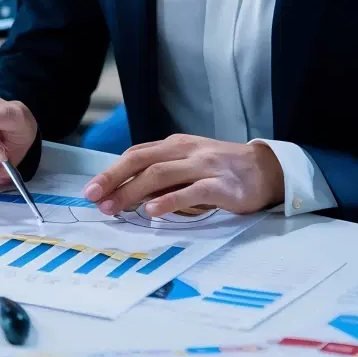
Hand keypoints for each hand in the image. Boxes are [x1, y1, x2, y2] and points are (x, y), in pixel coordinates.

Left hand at [83, 134, 284, 215]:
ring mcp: (204, 166)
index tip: (91, 190)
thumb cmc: (222, 169)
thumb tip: (126, 192)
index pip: (136, 154)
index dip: (111, 172)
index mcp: (176, 145)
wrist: (267, 169)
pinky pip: (191, 191)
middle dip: (114, 179)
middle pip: (142, 160)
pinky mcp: (222, 185)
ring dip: (133, 191)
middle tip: (93, 198)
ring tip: (114, 207)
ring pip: (161, 174)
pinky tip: (152, 211)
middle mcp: (186, 151)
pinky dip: (169, 201)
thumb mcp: (189, 164)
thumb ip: (163, 174)